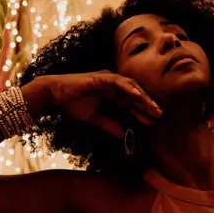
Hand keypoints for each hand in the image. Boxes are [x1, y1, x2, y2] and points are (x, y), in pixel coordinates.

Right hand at [37, 71, 161, 138]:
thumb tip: (123, 135)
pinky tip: (137, 95)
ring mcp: (108, 79)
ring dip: (142, 96)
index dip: (141, 111)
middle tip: (159, 114)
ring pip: (130, 86)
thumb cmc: (72, 104)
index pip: (131, 103)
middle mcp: (112, 85)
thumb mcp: (94, 118)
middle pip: (135, 94)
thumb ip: (109, 125)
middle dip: (147, 104)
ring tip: (152, 106)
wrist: (54, 95)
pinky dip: (128, 87)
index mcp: (111, 94)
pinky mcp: (101, 77)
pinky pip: (118, 81)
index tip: (152, 121)